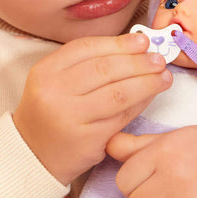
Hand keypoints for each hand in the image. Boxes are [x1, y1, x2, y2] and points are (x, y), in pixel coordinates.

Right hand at [13, 34, 172, 184]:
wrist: (32, 155)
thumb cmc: (50, 114)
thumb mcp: (55, 82)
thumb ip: (85, 64)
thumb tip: (131, 47)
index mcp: (45, 71)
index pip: (86, 48)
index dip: (118, 43)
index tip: (141, 41)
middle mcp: (53, 92)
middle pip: (104, 69)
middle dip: (137, 61)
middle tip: (158, 58)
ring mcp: (69, 116)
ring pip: (117, 93)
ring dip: (146, 82)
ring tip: (163, 76)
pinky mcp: (87, 139)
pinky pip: (121, 116)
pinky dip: (140, 103)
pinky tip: (151, 95)